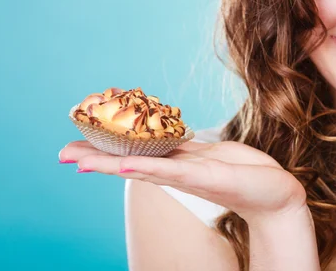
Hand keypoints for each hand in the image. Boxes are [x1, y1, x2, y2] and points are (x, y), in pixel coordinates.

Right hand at [58, 139, 306, 221]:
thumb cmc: (239, 171)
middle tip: (60, 155)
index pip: (128, 154)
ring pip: (140, 167)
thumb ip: (178, 149)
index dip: (100, 151)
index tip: (71, 147)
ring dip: (109, 164)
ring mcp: (185, 175)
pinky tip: (124, 165)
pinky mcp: (203, 176)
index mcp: (172, 163)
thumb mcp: (204, 154)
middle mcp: (173, 172)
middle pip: (125, 163)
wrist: (274, 193)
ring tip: (80, 160)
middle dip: (93, 159)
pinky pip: (169, 170)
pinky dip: (145, 167)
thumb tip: (160, 142)